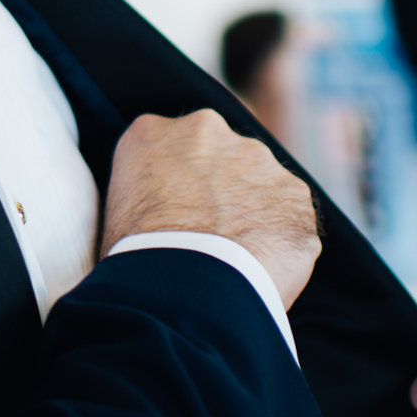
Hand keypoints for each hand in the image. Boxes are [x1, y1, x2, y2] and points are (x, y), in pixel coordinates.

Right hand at [101, 109, 320, 305]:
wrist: (189, 284)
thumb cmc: (141, 257)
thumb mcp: (119, 209)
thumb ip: (148, 189)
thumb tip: (166, 208)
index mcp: (154, 132)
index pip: (167, 148)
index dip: (175, 182)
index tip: (176, 212)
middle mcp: (210, 131)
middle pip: (219, 156)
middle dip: (220, 188)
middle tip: (208, 235)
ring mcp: (259, 160)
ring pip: (260, 185)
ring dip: (253, 212)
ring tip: (235, 260)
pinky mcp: (296, 196)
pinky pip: (290, 219)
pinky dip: (280, 242)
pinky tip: (260, 270)